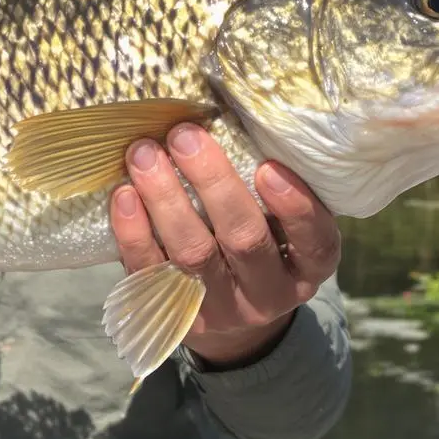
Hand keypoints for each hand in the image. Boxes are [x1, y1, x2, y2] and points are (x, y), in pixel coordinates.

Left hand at [109, 123, 340, 367]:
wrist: (229, 322)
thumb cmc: (257, 245)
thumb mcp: (280, 227)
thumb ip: (269, 188)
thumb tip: (229, 117)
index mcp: (305, 269)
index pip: (313, 243)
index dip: (294, 207)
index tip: (269, 168)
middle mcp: (267, 294)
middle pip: (244, 240)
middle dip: (213, 184)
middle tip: (184, 136)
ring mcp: (218, 309)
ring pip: (193, 254)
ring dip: (166, 199)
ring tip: (144, 155)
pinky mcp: (173, 314)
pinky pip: (150, 273)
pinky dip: (134, 232)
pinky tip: (124, 195)